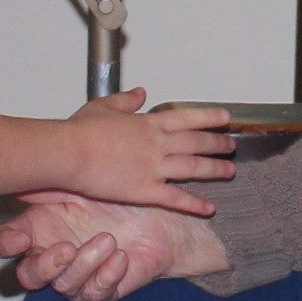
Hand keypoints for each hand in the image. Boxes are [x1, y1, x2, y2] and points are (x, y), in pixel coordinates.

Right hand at [0, 191, 228, 300]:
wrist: (161, 219)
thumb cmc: (120, 200)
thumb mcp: (83, 185)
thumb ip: (51, 186)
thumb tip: (21, 183)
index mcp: (40, 229)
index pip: (7, 243)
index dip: (7, 244)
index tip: (21, 239)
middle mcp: (53, 257)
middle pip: (28, 276)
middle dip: (44, 266)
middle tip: (67, 248)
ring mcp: (77, 278)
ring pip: (65, 285)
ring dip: (86, 263)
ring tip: (109, 240)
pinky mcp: (102, 292)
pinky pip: (95, 293)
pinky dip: (107, 275)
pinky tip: (121, 258)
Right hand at [62, 89, 235, 216]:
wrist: (70, 153)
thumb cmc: (81, 130)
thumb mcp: (104, 106)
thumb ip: (126, 100)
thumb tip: (141, 92)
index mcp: (148, 123)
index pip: (186, 118)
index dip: (208, 118)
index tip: (225, 118)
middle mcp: (157, 144)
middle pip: (196, 143)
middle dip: (217, 144)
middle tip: (231, 146)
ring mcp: (153, 168)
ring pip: (192, 168)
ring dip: (214, 169)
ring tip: (230, 171)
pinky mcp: (145, 191)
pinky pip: (176, 198)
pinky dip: (194, 204)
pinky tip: (209, 208)